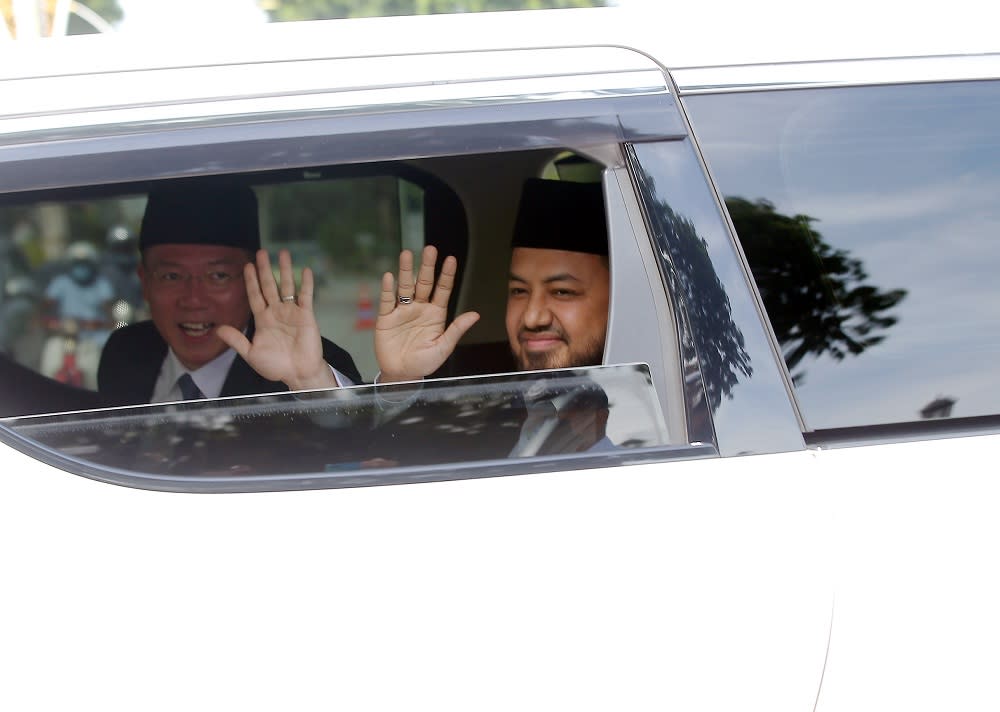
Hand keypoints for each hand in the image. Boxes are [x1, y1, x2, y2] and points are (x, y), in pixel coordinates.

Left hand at [217, 249, 337, 390]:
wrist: (298, 374)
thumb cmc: (276, 367)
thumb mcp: (251, 354)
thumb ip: (236, 340)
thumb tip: (217, 329)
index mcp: (263, 320)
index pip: (255, 296)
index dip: (251, 281)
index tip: (247, 265)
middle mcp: (277, 312)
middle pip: (269, 286)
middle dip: (265, 269)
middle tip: (261, 252)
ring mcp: (292, 313)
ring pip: (287, 287)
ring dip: (285, 270)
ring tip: (282, 253)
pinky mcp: (306, 316)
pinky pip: (306, 296)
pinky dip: (306, 284)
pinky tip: (305, 271)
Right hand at [375, 245, 479, 382]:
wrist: (402, 374)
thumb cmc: (424, 362)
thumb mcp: (443, 347)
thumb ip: (457, 330)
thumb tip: (475, 315)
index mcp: (436, 314)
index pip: (443, 290)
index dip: (447, 275)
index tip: (451, 259)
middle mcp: (420, 308)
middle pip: (424, 283)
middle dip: (427, 266)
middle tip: (430, 249)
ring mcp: (403, 311)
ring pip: (405, 287)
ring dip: (405, 271)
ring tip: (406, 254)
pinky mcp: (386, 318)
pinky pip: (387, 300)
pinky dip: (388, 288)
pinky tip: (389, 276)